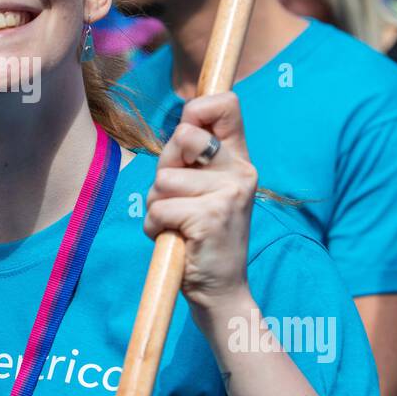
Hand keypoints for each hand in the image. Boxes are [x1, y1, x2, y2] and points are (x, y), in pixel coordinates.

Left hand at [143, 92, 257, 313]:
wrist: (219, 290)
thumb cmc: (198, 235)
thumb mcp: (197, 188)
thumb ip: (188, 156)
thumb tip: (181, 124)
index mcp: (239, 159)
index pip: (226, 105)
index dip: (197, 109)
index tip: (187, 137)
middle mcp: (241, 171)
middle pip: (183, 135)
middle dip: (165, 168)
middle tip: (178, 199)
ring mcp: (229, 193)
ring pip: (163, 178)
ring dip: (158, 205)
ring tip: (178, 225)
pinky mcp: (211, 216)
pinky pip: (159, 208)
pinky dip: (155, 227)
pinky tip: (176, 240)